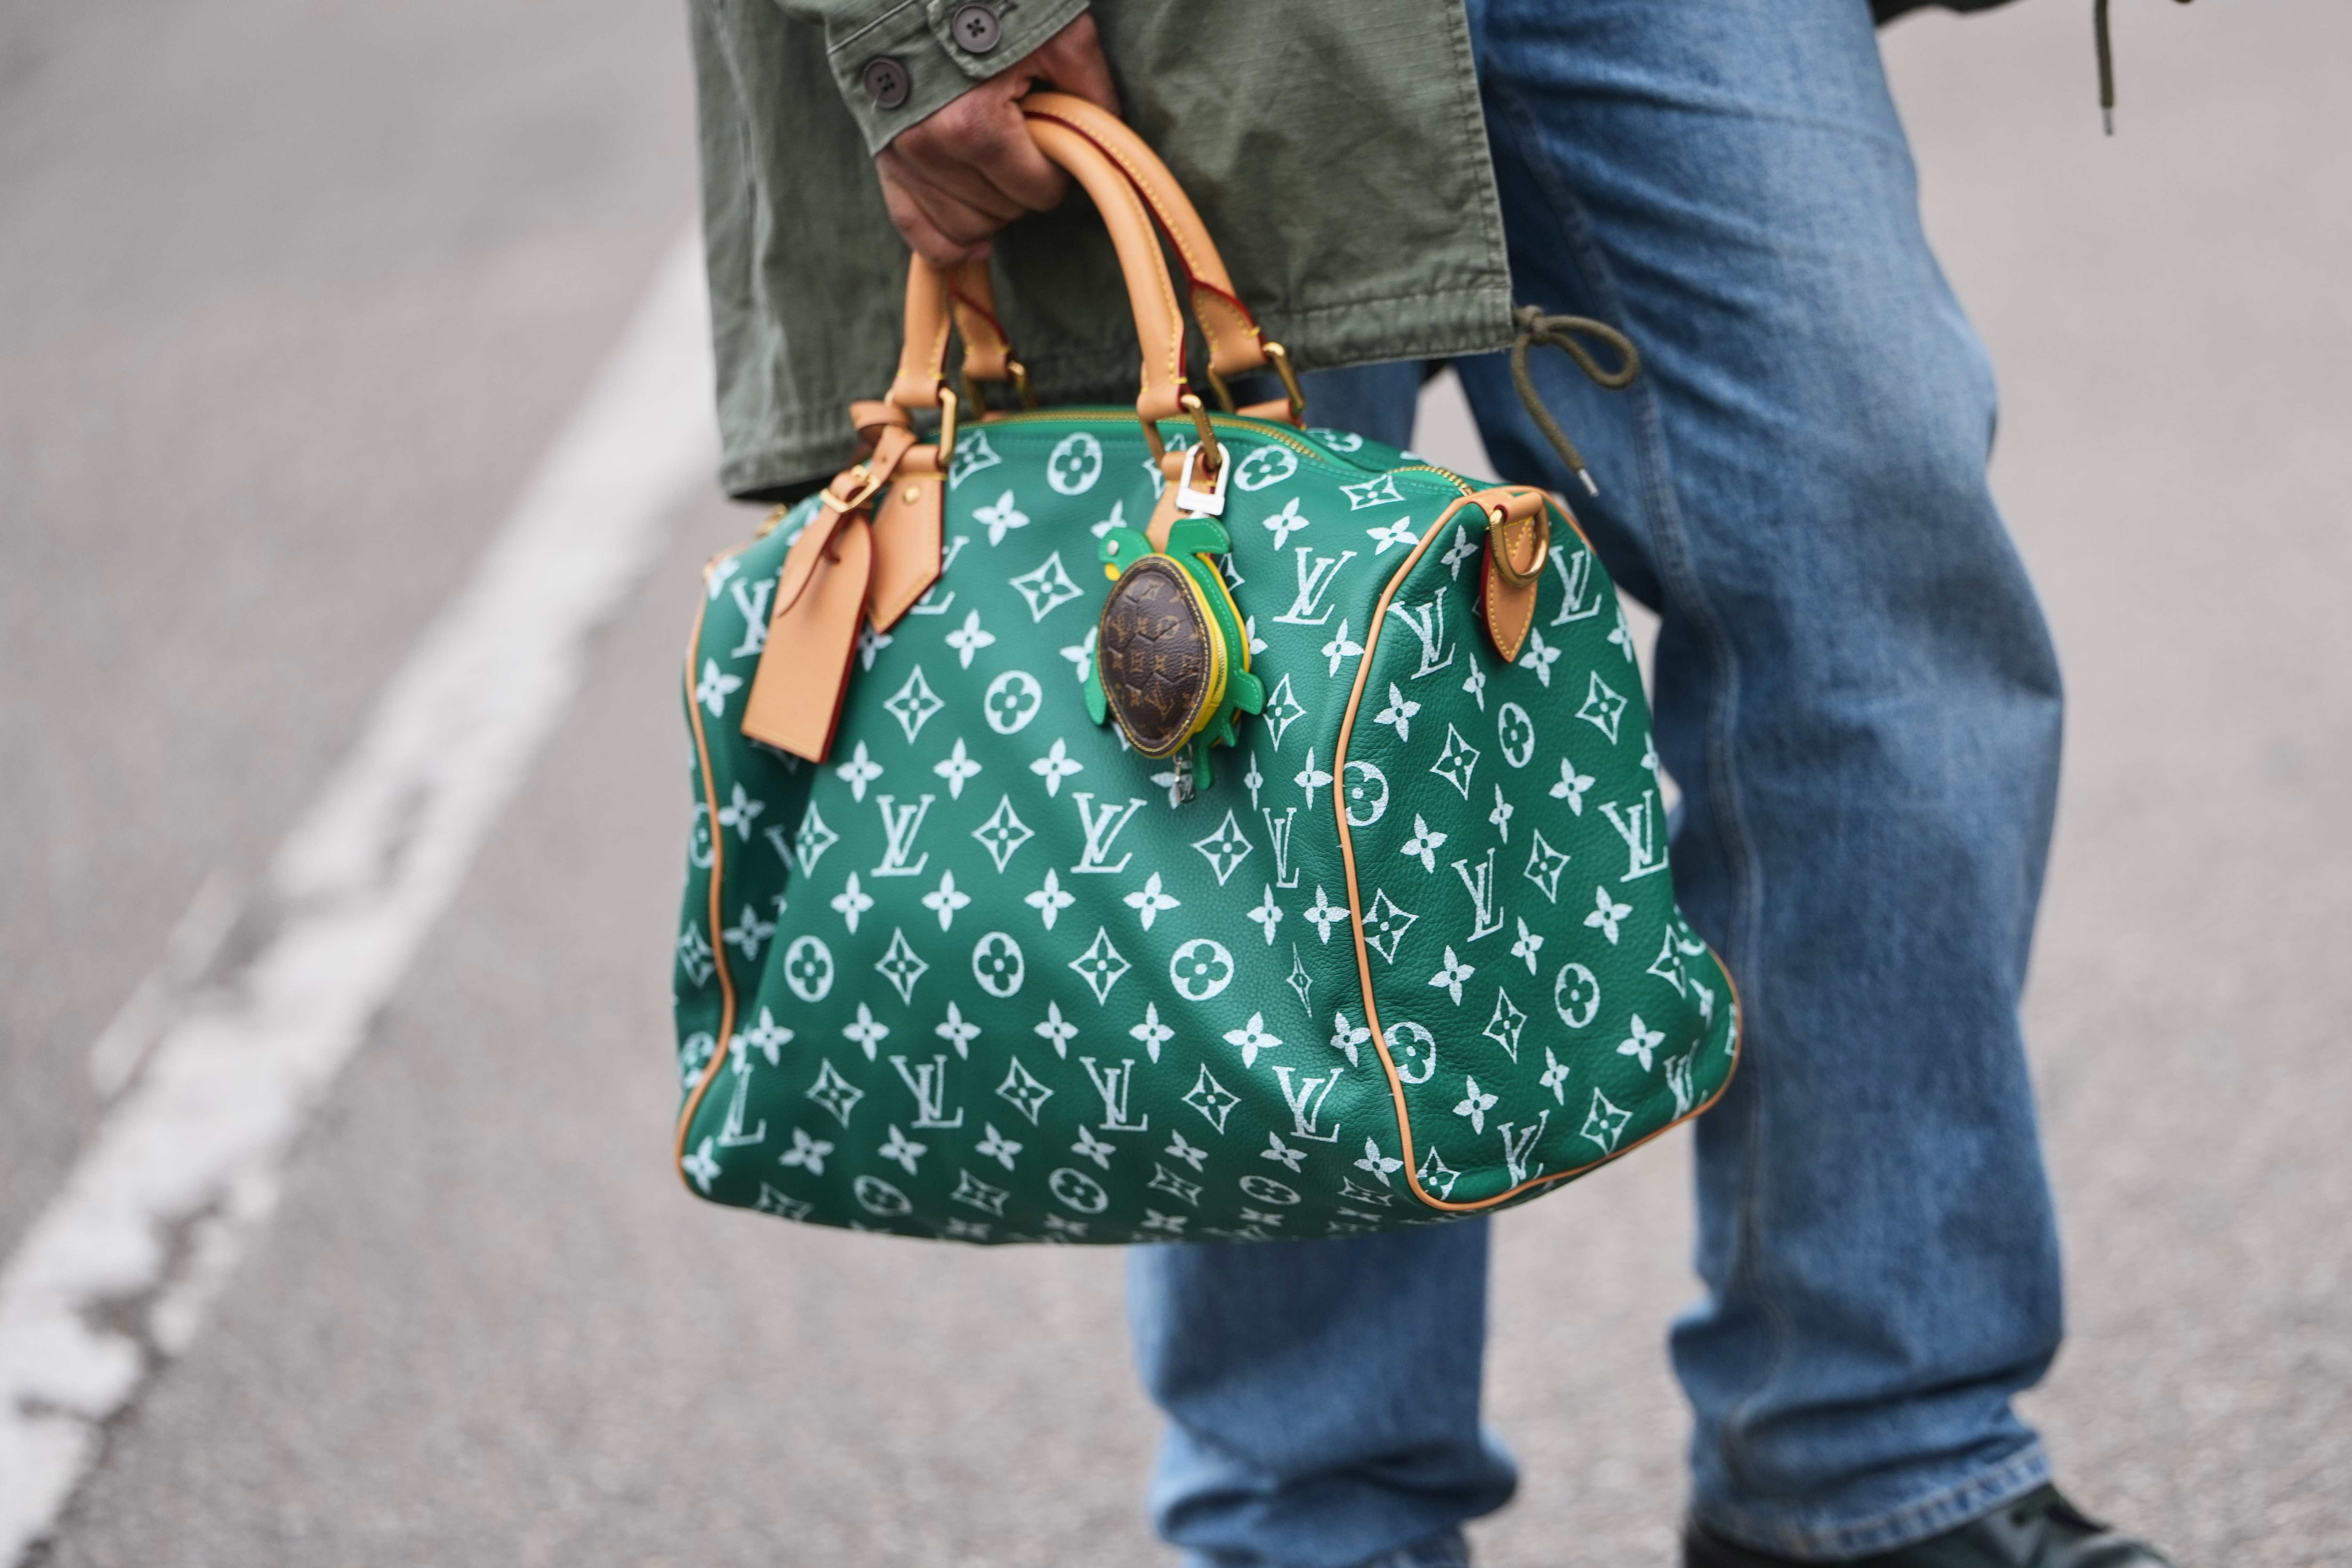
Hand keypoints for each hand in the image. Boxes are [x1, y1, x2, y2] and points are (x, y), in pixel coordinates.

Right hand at [874, 13, 1118, 267]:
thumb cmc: (988, 4)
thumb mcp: (1058, 35)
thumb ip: (1091, 89)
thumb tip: (1107, 139)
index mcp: (975, 125)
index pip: (1036, 191)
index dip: (1057, 173)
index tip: (1056, 146)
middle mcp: (932, 148)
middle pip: (1002, 212)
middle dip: (1024, 187)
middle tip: (1027, 146)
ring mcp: (904, 158)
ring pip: (964, 227)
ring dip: (993, 209)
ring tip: (1001, 168)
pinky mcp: (885, 161)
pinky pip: (914, 229)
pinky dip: (946, 245)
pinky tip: (976, 247)